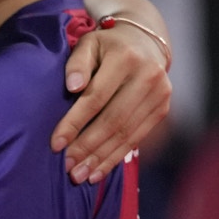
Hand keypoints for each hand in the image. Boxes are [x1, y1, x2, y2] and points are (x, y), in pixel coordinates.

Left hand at [51, 22, 172, 181]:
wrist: (145, 41)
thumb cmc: (107, 46)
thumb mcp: (88, 44)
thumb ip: (77, 64)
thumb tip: (72, 87)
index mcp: (126, 58)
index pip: (96, 97)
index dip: (75, 123)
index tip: (56, 145)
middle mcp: (148, 76)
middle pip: (113, 120)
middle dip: (87, 147)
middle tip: (68, 168)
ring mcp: (160, 94)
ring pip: (126, 133)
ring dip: (101, 158)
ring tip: (80, 176)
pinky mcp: (162, 108)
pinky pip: (137, 138)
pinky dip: (116, 156)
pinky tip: (99, 171)